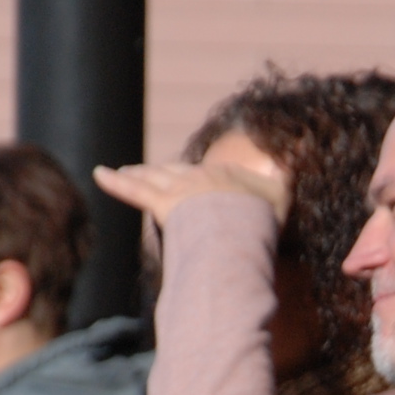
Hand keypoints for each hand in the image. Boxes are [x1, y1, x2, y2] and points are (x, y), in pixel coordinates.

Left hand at [95, 160, 288, 231]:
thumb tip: (296, 171)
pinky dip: (114, 181)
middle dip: (161, 172)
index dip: (198, 179)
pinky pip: (133, 190)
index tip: (192, 179)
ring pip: (152, 177)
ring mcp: (180, 189)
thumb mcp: (281, 198)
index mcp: (225, 177)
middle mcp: (200, 177)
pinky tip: (98, 173)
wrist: (245, 225)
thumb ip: (283, 185)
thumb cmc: (264, 218)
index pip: (207, 176)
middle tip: (148, 171)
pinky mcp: (163, 203)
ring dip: (137, 172)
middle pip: (175, 172)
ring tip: (124, 170)